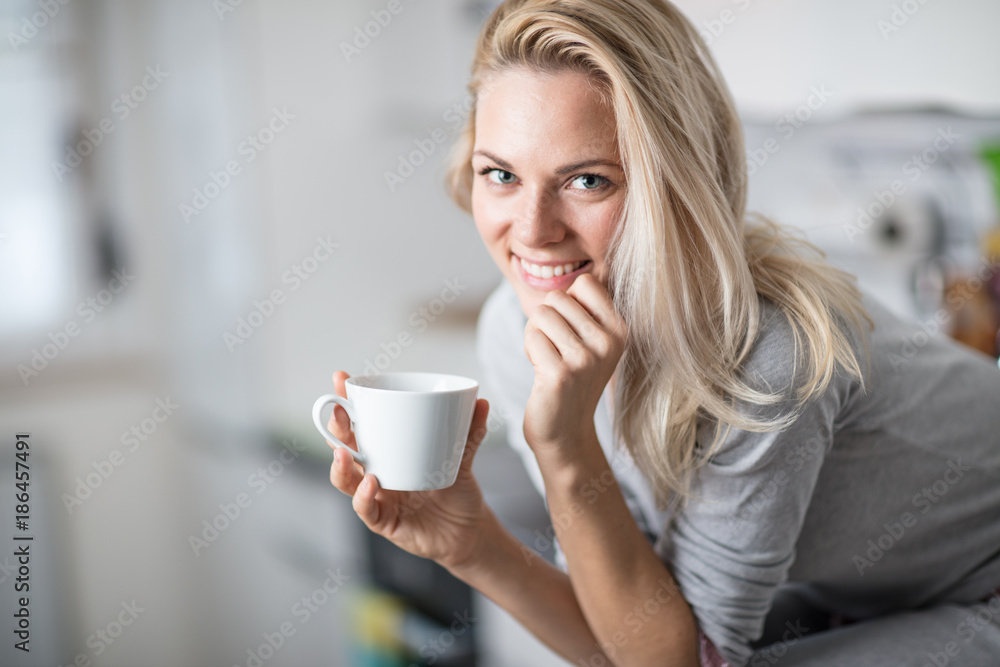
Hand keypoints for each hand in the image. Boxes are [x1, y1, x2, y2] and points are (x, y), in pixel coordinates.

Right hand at [326, 370, 492, 570]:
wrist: (468, 531)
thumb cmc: (456, 490)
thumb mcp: (462, 457)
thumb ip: (470, 432)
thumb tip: (482, 402)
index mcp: (387, 450)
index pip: (359, 422)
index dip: (347, 402)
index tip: (341, 378)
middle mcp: (375, 471)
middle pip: (344, 447)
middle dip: (336, 428)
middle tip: (339, 411)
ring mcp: (377, 497)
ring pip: (346, 480)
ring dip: (341, 465)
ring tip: (344, 452)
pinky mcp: (384, 521)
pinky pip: (366, 510)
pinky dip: (364, 498)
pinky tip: (370, 484)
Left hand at [522, 273, 626, 461]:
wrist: (566, 432)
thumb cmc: (572, 380)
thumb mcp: (592, 342)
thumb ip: (587, 308)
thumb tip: (581, 267)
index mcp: (620, 330)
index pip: (584, 282)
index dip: (567, 302)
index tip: (571, 331)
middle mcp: (608, 343)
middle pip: (557, 297)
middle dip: (546, 321)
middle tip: (557, 351)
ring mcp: (586, 359)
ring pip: (541, 314)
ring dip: (535, 335)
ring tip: (549, 360)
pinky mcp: (561, 374)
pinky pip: (531, 336)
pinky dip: (529, 351)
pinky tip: (542, 373)